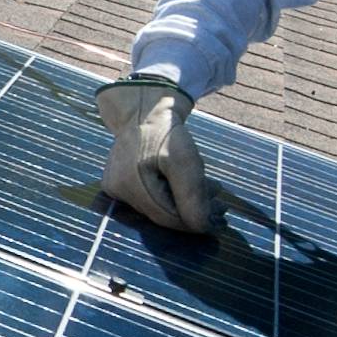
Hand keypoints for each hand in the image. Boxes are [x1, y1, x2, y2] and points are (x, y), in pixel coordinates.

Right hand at [94, 79, 220, 233]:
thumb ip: (192, 195)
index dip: (197, 222)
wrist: (143, 108)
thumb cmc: (165, 131)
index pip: (170, 219)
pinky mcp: (116, 184)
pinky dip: (171, 196)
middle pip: (164, 215)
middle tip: (220, 206)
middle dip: (193, 212)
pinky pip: (149, 199)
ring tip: (210, 191)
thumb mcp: (185, 160)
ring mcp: (114, 189)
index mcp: (133, 187)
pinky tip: (186, 186)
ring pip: (158, 208)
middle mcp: (118, 193)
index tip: (221, 219)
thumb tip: (201, 228)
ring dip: (185, 203)